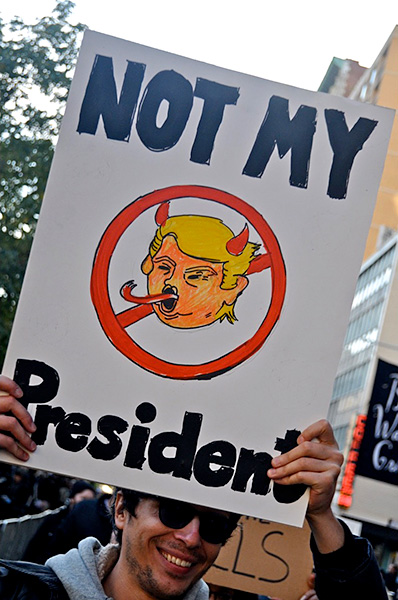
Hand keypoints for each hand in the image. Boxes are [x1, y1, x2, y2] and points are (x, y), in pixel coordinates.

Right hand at [0, 375, 35, 460]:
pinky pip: (5, 441)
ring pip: (11, 423)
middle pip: (11, 403)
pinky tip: (21, 453)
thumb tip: (9, 403)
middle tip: (32, 427)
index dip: (10, 385)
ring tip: (30, 444)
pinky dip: (16, 449)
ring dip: (24, 436)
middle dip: (25, 416)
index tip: (20, 393)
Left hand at [268, 419, 344, 552]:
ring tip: (273, 472)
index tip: (296, 440)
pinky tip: (281, 480)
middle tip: (273, 462)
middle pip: (306, 447)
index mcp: (330, 444)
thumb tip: (279, 449)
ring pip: (302, 462)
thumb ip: (300, 451)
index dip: (309, 430)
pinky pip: (302, 476)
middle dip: (286, 456)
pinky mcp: (328, 481)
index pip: (324, 426)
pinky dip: (288, 478)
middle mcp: (335, 454)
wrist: (316, 505)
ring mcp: (334, 468)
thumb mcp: (306, 460)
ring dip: (284, 469)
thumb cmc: (309, 480)